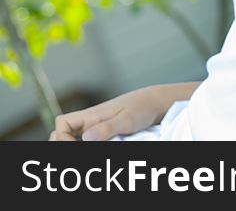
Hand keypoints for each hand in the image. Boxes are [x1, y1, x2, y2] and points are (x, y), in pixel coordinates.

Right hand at [49, 82, 199, 140]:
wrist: (156, 102)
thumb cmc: (142, 107)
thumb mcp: (127, 120)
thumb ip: (107, 128)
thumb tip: (86, 137)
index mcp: (91, 115)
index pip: (62, 124)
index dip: (62, 137)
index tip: (75, 146)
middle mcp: (90, 120)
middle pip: (62, 131)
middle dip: (63, 143)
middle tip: (76, 150)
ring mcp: (96, 125)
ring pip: (73, 136)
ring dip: (73, 144)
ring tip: (86, 149)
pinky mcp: (104, 131)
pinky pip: (86, 139)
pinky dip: (84, 144)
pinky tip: (94, 146)